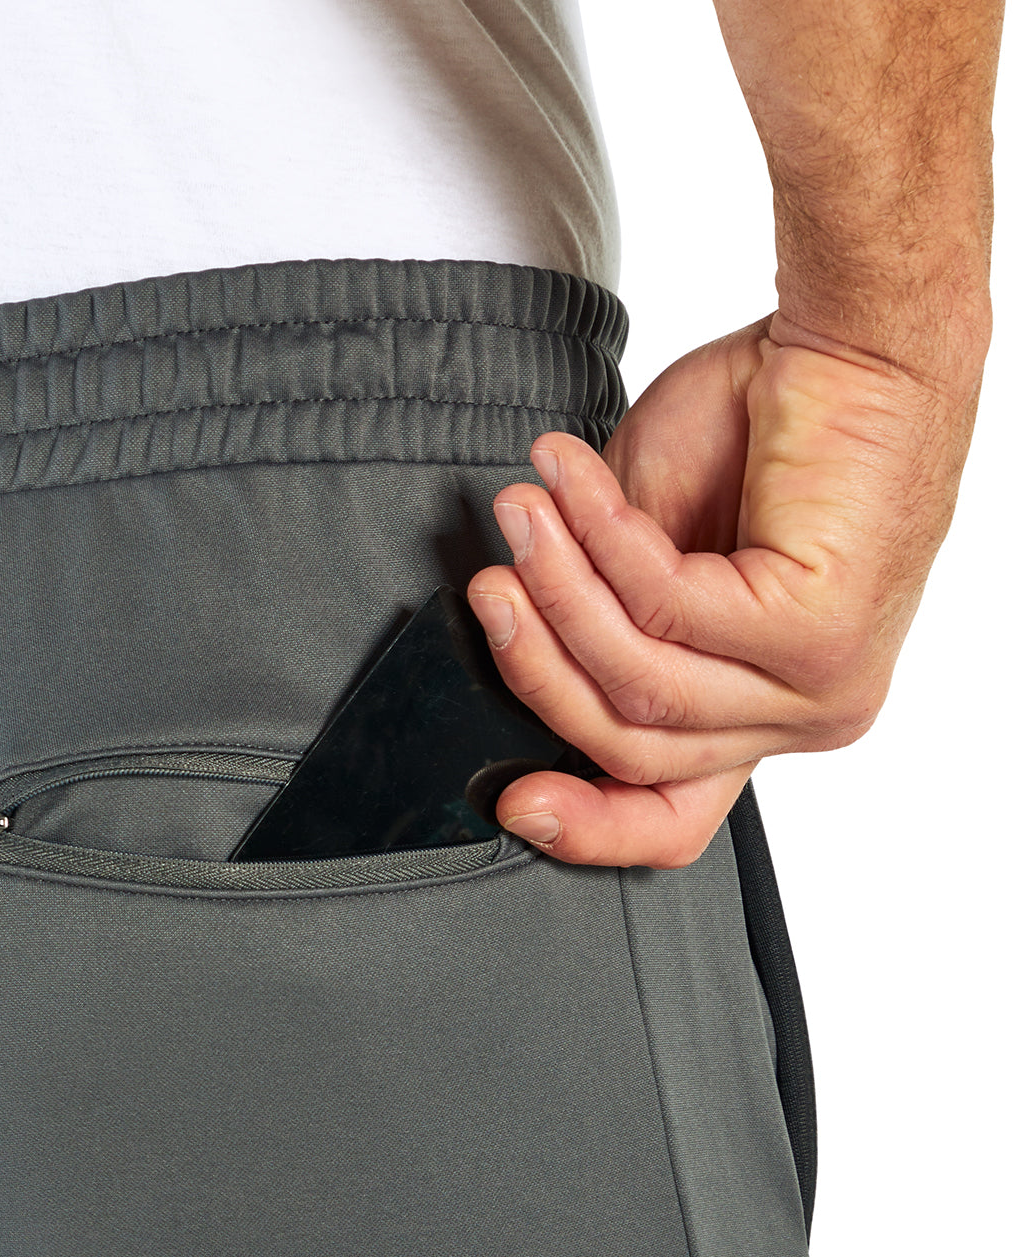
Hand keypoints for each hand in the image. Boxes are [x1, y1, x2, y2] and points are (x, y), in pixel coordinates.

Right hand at [466, 312, 985, 867]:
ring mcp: (818, 685)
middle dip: (538, 665)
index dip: (588, 825)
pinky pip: (667, 609)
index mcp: (765, 709)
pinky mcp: (819, 634)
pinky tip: (571, 483)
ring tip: (523, 514)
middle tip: (491, 589)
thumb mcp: (653, 544)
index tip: (512, 801)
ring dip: (560, 593)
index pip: (674, 815)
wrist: (856, 341)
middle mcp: (802, 713)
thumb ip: (604, 620)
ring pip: (643, 683)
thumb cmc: (770, 428)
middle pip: (634, 746)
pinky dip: (600, 541)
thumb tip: (525, 659)